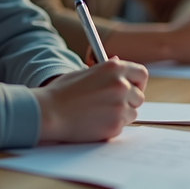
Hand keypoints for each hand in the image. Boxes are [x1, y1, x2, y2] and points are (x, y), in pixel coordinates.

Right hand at [32, 57, 147, 142]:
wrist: (48, 112)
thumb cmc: (62, 92)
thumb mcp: (85, 72)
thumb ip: (106, 69)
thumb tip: (119, 62)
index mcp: (115, 68)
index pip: (141, 74)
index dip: (138, 82)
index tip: (133, 88)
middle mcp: (121, 85)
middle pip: (139, 96)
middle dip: (129, 101)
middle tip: (113, 105)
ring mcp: (120, 106)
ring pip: (132, 113)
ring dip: (121, 115)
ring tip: (98, 113)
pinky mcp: (115, 125)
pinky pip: (121, 127)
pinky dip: (111, 126)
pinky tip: (93, 122)